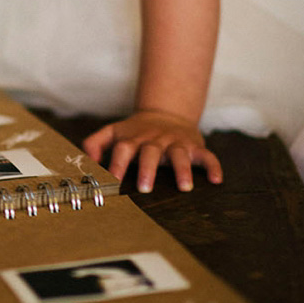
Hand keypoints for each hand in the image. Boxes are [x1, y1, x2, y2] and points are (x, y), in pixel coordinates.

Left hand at [83, 109, 222, 193]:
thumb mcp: (113, 132)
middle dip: (148, 169)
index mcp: (134, 138)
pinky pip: (207, 156)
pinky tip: (216, 180)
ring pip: (180, 154)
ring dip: (182, 170)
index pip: (123, 149)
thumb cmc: (136, 132)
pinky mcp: (195, 146)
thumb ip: (95, 143)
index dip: (117, 164)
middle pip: (151, 152)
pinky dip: (213, 166)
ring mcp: (176, 142)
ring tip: (184, 187)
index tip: (112, 182)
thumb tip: (87, 162)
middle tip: (145, 188)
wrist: (166, 114)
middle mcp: (155, 140)